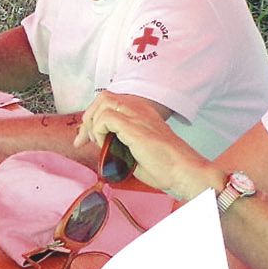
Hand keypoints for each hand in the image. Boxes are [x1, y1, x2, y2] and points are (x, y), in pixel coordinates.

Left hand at [76, 93, 217, 199]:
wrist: (182, 170)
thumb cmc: (165, 167)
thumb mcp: (137, 151)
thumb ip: (120, 144)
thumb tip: (101, 145)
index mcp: (143, 112)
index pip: (110, 103)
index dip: (93, 118)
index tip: (85, 138)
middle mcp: (140, 108)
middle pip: (103, 97)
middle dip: (89, 117)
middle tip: (86, 139)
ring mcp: (137, 114)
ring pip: (102, 103)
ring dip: (92, 123)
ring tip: (97, 142)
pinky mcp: (133, 125)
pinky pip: (105, 118)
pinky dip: (99, 131)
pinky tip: (106, 145)